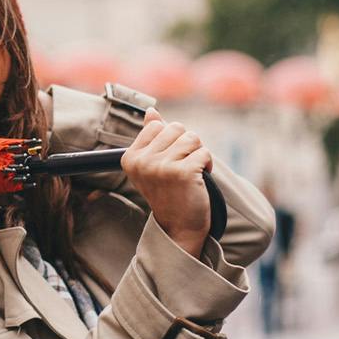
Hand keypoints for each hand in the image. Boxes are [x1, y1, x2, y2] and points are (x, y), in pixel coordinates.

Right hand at [120, 108, 212, 256]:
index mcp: (130, 158)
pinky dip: (207, 164)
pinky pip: (204, 152)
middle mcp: (143, 161)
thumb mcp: (152, 165)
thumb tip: (151, 111)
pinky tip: (201, 178)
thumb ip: (150, 138)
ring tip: (192, 171)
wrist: (179, 227)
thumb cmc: (168, 194)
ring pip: (192, 138)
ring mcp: (161, 167)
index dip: (171, 139)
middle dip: (186, 144)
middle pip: (175, 128)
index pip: (156, 125)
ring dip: (198, 153)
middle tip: (183, 166)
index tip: (170, 160)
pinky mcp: (182, 172)